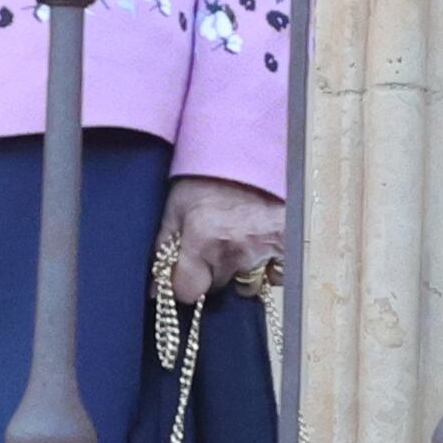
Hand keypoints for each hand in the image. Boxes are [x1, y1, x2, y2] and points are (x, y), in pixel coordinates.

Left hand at [161, 174, 283, 304]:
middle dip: (210, 273)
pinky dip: (266, 267)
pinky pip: (274, 276)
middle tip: (210, 244)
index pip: (187, 291)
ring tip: (236, 239)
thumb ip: (165, 245)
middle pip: (217, 287)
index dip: (182, 284)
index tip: (182, 274)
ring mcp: (264, 254)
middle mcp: (233, 252)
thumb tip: (154, 286)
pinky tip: (259, 241)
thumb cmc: (211, 174)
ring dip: (238, 271)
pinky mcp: (288, 251)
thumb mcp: (177, 203)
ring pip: (247, 285)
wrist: (255, 150)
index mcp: (202, 239)